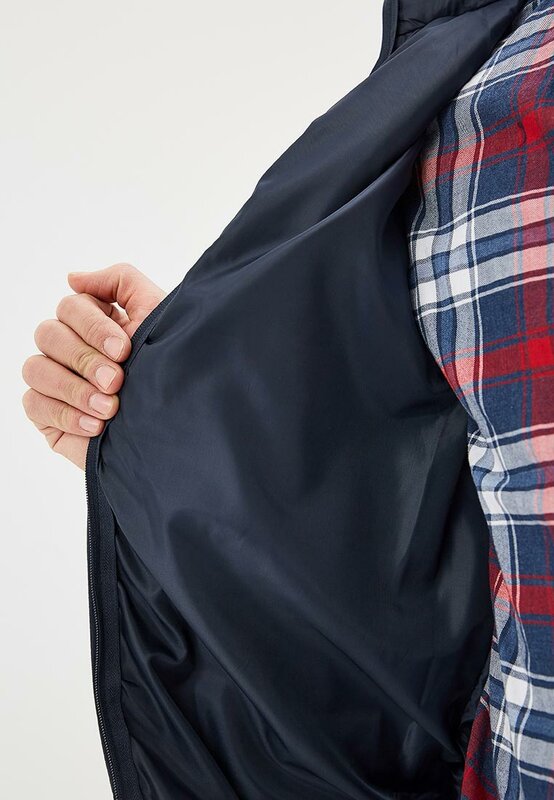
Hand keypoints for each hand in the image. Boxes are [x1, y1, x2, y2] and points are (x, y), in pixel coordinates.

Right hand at [22, 262, 166, 470]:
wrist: (180, 429)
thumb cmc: (173, 369)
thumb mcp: (157, 315)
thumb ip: (121, 281)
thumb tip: (72, 278)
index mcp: (95, 322)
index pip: (71, 307)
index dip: (94, 327)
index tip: (125, 350)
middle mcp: (70, 347)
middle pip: (48, 334)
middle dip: (85, 359)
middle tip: (117, 382)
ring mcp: (55, 380)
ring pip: (36, 368)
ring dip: (74, 388)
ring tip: (110, 408)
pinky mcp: (47, 414)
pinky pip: (34, 403)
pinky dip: (65, 413)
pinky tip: (96, 426)